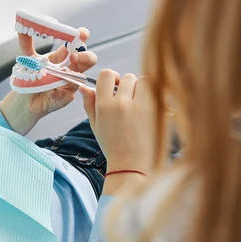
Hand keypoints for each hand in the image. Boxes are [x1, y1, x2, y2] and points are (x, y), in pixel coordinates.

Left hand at [0, 29, 97, 134]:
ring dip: (74, 75)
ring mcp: (70, 84)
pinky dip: (57, 92)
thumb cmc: (31, 76)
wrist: (24, 98)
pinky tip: (50, 91)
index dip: (83, 37)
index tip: (81, 33)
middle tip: (73, 56)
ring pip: (82, 78)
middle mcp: (71, 68)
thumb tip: (21, 27)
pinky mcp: (65, 98)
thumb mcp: (28, 57)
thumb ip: (26, 42)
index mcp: (64, 55)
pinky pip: (66, 96)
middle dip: (85, 56)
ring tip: (62, 72)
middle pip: (89, 59)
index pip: (79, 42)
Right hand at [80, 71, 154, 192]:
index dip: (111, 78)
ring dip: (141, 89)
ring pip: (143, 81)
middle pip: (127, 77)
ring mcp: (141, 106)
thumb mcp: (95, 126)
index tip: (114, 87)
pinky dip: (153, 96)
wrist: (132, 166)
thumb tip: (83, 87)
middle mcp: (123, 104)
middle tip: (128, 100)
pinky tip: (149, 109)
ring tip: (139, 105)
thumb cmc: (112, 146)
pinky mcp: (157, 111)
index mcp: (105, 106)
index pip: (107, 75)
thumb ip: (89, 104)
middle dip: (127, 86)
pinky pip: (156, 91)